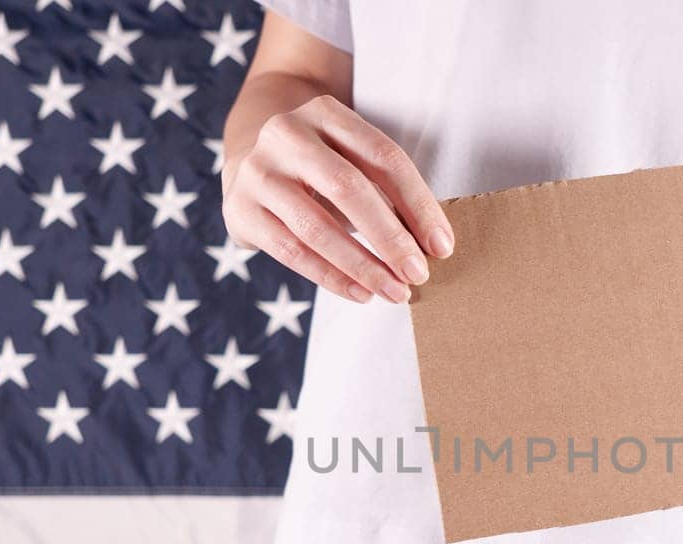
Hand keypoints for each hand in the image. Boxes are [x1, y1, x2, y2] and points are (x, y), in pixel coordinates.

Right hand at [222, 94, 453, 304]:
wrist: (250, 157)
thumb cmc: (321, 166)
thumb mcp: (352, 160)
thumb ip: (387, 192)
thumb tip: (430, 246)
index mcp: (326, 112)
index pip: (384, 158)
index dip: (418, 204)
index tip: (442, 245)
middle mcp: (287, 134)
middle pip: (349, 188)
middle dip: (390, 238)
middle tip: (418, 273)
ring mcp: (258, 171)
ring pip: (317, 227)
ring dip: (363, 266)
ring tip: (394, 291)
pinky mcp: (241, 209)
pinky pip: (292, 252)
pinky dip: (331, 277)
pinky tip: (360, 293)